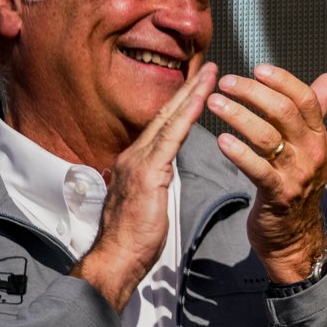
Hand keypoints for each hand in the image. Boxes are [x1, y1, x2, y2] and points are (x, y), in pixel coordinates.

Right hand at [75, 61, 217, 309]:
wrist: (116, 259)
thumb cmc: (135, 237)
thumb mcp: (149, 199)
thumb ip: (157, 179)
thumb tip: (165, 170)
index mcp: (138, 161)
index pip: (163, 125)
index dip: (182, 103)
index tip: (201, 84)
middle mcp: (135, 155)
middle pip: (166, 115)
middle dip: (188, 89)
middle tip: (210, 67)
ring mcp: (139, 162)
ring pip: (169, 120)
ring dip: (191, 95)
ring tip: (211, 75)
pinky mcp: (147, 173)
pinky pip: (171, 138)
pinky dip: (186, 117)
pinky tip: (201, 101)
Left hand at [209, 65, 326, 283]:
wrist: (296, 234)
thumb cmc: (297, 185)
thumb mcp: (310, 147)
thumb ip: (316, 112)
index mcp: (319, 136)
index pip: (305, 99)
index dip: (282, 80)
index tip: (256, 68)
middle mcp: (312, 152)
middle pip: (284, 112)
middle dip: (252, 93)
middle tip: (225, 83)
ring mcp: (297, 174)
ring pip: (267, 136)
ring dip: (238, 116)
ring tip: (213, 103)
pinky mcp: (278, 194)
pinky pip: (257, 169)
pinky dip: (238, 153)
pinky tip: (220, 140)